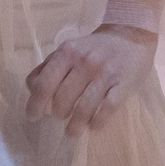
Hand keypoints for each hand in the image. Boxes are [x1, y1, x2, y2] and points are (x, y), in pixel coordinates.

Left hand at [25, 23, 156, 135]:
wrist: (132, 34)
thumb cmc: (94, 47)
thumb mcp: (68, 49)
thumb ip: (48, 67)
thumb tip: (32, 92)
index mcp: (67, 53)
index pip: (43, 85)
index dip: (34, 105)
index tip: (33, 117)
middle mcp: (85, 62)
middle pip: (62, 100)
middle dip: (57, 114)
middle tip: (60, 116)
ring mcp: (106, 74)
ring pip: (84, 109)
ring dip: (75, 125)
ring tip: (72, 131)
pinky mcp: (124, 84)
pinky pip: (107, 110)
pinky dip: (97, 123)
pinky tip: (93, 125)